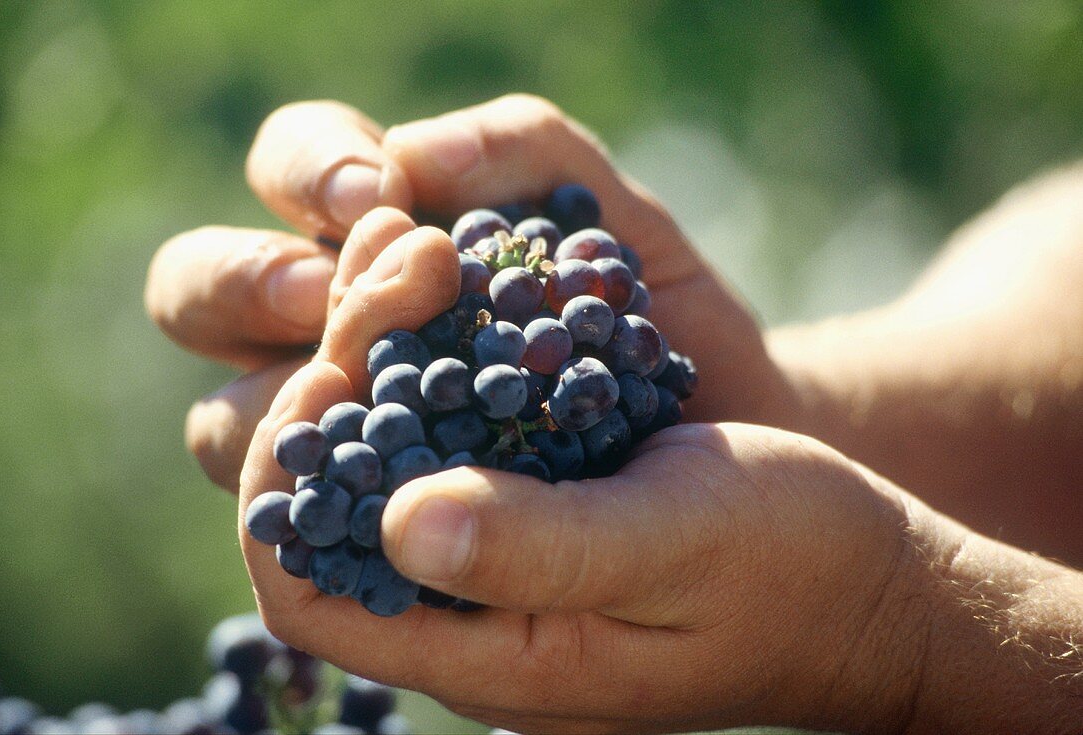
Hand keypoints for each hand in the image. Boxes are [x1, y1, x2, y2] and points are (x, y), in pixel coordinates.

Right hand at [145, 94, 794, 491]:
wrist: (725, 448)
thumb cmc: (662, 322)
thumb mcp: (616, 225)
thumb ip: (530, 158)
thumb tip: (414, 158)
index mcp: (377, 229)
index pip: (294, 165)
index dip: (310, 169)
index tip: (383, 202)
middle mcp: (328, 326)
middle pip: (200, 288)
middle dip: (247, 284)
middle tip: (322, 302)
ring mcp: (333, 429)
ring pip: (223, 416)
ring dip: (273, 406)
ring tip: (350, 406)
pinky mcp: (358, 530)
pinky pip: (293, 527)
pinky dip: (310, 511)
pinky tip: (386, 518)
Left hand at [237, 208, 931, 733]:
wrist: (866, 574)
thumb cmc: (789, 567)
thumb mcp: (675, 548)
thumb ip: (541, 552)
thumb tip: (397, 523)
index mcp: (485, 656)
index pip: (306, 592)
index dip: (285, 477)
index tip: (330, 366)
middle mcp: (468, 611)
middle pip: (328, 505)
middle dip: (330, 380)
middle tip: (388, 268)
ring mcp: (499, 553)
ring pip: (381, 452)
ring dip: (380, 346)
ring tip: (417, 247)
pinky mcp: (537, 499)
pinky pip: (450, 425)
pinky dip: (439, 347)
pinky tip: (460, 277)